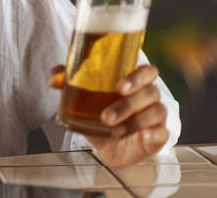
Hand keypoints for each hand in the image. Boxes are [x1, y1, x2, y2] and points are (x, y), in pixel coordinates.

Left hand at [49, 64, 168, 166]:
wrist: (108, 144)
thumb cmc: (99, 111)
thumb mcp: (83, 97)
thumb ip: (69, 81)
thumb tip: (53, 79)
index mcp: (135, 81)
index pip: (146, 71)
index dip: (137, 76)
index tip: (119, 86)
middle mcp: (148, 96)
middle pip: (150, 92)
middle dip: (127, 105)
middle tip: (106, 117)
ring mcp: (156, 116)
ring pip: (156, 112)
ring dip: (134, 121)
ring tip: (114, 130)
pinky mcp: (158, 136)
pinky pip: (163, 133)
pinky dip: (155, 134)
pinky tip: (145, 136)